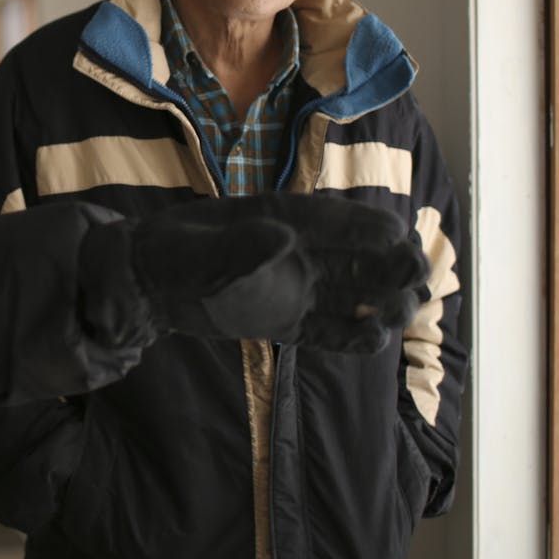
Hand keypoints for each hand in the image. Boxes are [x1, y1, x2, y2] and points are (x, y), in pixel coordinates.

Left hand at [82, 193, 428, 352]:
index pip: (332, 221)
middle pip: (354, 256)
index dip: (366, 229)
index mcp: (276, 218)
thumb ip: (237, 246)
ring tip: (401, 313)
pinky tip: (375, 340)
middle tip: (418, 278)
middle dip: (389, 264)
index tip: (401, 238)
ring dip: (379, 299)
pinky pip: (325, 328)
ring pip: (349, 291)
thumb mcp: (196, 249)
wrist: (140, 284)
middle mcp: (292, 250)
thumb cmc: (166, 254)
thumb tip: (284, 240)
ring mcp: (289, 285)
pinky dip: (349, 334)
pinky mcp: (282, 317)